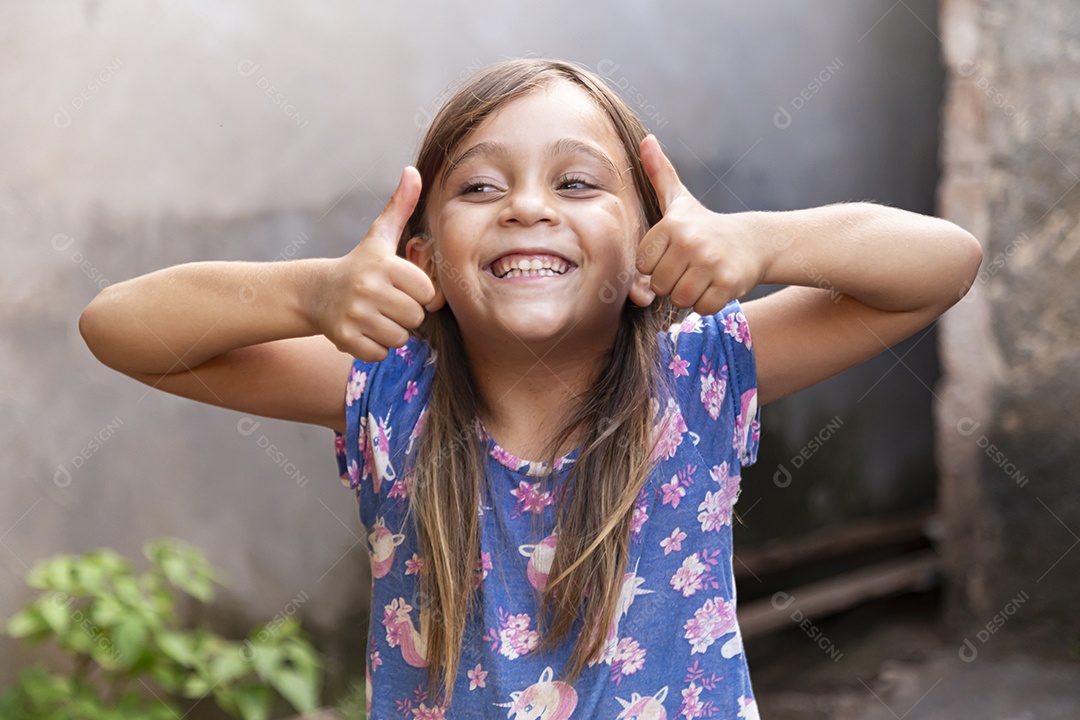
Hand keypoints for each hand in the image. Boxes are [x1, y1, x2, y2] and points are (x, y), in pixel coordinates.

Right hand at [312, 167, 435, 360]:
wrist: (316, 292)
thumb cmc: (360, 264)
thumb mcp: (380, 235)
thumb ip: (401, 206)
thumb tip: (414, 171)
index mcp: (384, 265)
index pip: (427, 294)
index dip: (417, 294)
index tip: (399, 286)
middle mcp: (368, 289)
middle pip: (415, 318)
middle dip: (405, 315)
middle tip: (386, 304)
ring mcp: (355, 315)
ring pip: (399, 338)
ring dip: (391, 332)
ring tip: (375, 316)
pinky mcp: (345, 339)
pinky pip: (380, 353)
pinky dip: (375, 347)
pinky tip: (363, 330)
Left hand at [636, 135, 767, 314]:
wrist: (754, 241)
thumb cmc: (706, 224)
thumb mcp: (680, 199)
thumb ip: (659, 173)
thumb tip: (645, 139)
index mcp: (673, 224)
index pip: (643, 265)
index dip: (658, 264)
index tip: (674, 253)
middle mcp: (691, 242)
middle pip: (660, 285)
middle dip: (673, 282)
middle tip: (690, 267)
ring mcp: (711, 263)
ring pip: (679, 299)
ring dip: (689, 294)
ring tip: (702, 276)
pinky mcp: (729, 284)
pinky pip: (702, 308)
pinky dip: (708, 303)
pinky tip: (716, 285)